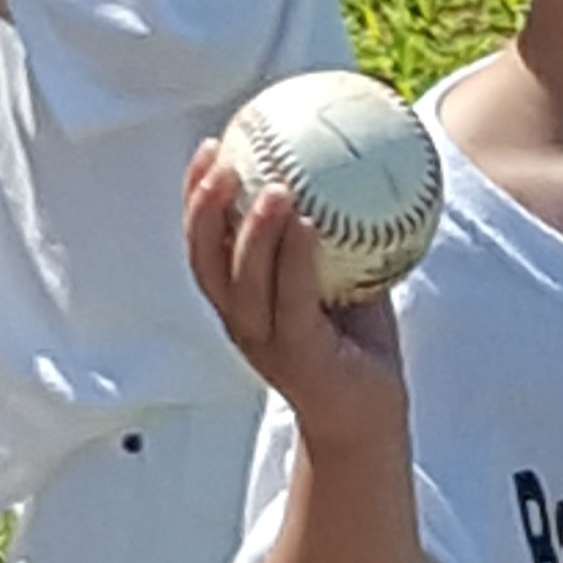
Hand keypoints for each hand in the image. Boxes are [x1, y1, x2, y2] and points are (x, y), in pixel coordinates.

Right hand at [184, 141, 408, 447]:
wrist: (367, 416)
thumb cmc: (353, 341)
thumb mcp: (342, 272)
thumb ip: (338, 227)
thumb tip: (356, 159)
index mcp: (239, 297)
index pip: (203, 241)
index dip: (196, 195)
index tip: (210, 145)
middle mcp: (241, 319)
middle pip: (205, 260)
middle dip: (205, 208)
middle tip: (224, 160)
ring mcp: (266, 341)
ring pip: (244, 283)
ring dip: (253, 232)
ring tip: (272, 188)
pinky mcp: (299, 357)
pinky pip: (293, 302)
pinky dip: (296, 261)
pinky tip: (310, 225)